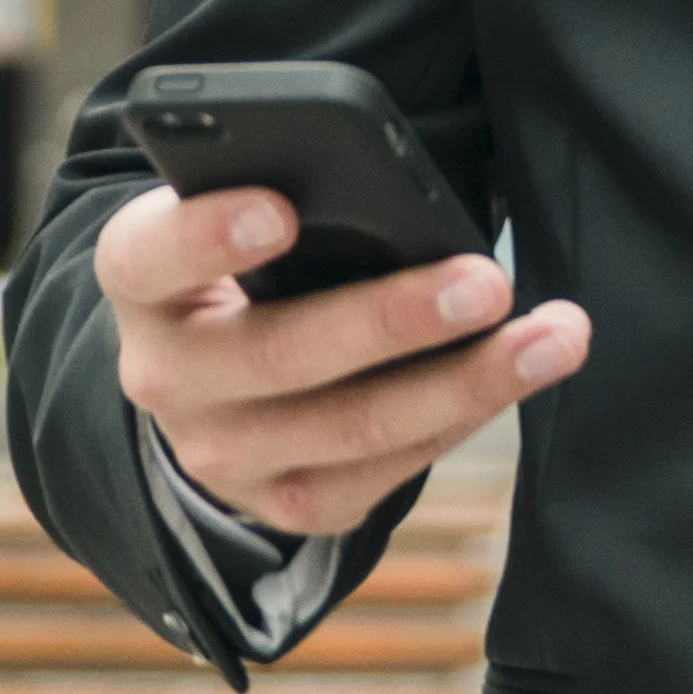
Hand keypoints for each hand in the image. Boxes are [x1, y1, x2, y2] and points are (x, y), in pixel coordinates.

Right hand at [96, 185, 590, 538]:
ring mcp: (220, 455)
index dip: (210, 235)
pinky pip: (383, 473)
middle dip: (393, 319)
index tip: (281, 210)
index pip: (153, 254)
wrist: (209, 370)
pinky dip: (459, 420)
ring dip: (466, 381)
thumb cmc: (248, 260)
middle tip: (487, 281)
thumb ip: (289, 190)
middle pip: (279, 353)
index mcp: (140, 279)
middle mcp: (165, 377)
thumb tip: (398, 190)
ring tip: (552, 336)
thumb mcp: (239, 208)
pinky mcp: (284, 503)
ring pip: (351, 427)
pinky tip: (517, 377)